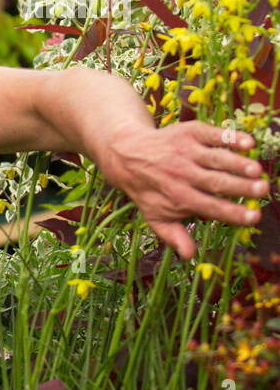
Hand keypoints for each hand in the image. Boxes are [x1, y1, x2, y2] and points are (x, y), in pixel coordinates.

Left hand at [100, 120, 269, 259]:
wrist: (126, 156)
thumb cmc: (149, 190)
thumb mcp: (155, 216)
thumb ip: (173, 235)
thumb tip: (190, 256)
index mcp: (178, 197)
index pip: (209, 207)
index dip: (232, 213)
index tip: (254, 218)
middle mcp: (182, 174)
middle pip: (215, 182)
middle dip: (240, 186)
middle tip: (262, 189)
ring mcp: (185, 152)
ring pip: (215, 158)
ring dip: (237, 163)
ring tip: (256, 170)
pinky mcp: (188, 132)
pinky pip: (212, 134)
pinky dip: (229, 137)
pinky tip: (248, 143)